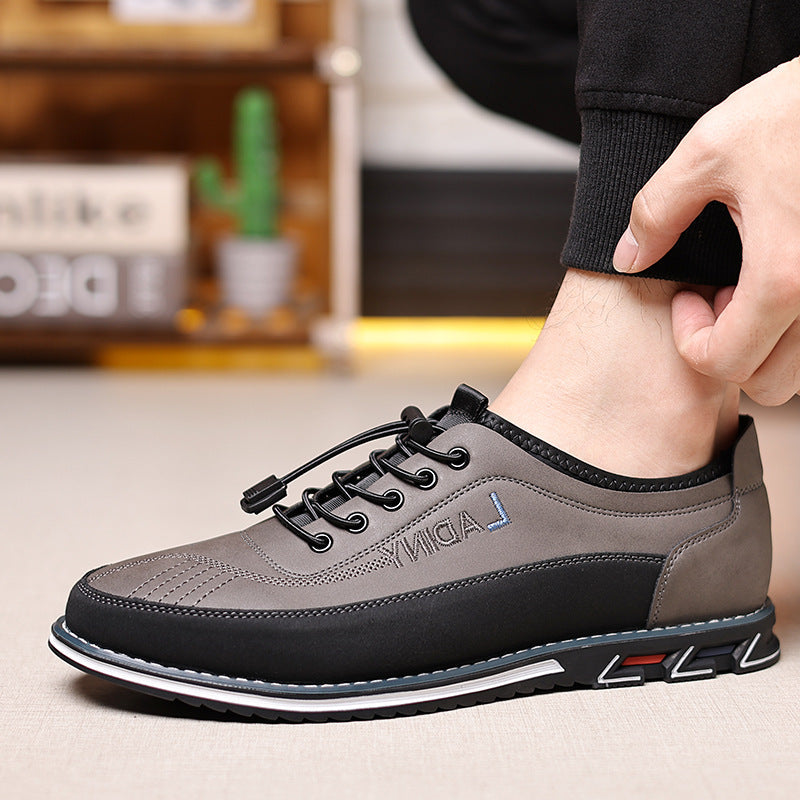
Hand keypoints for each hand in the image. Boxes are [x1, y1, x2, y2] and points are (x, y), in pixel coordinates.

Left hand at [613, 58, 799, 404]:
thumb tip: (629, 254)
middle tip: (722, 297)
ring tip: (755, 280)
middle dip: (734, 351)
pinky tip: (786, 267)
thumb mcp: (710, 150)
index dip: (690, 341)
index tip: (688, 299)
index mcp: (786, 276)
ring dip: (770, 341)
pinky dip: (798, 319)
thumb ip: (657, 212)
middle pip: (772, 384)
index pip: (725, 364)